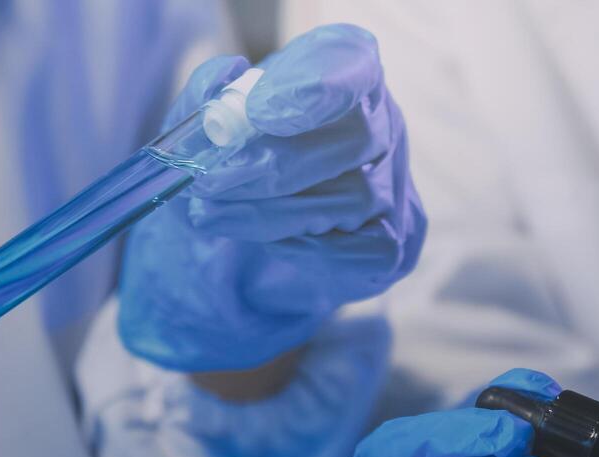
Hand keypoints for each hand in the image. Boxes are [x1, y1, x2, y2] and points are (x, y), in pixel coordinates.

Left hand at [121, 25, 425, 371]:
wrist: (247, 251)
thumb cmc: (233, 171)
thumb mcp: (203, 130)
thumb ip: (205, 102)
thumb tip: (225, 81)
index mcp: (342, 73)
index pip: (352, 63)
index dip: (313, 85)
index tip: (259, 112)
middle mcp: (383, 123)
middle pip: (355, 136)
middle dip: (274, 163)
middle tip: (210, 181)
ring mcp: (395, 186)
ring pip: (353, 195)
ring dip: (273, 210)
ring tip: (212, 215)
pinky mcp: (392, 243)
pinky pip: (358, 247)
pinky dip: (303, 247)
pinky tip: (266, 241)